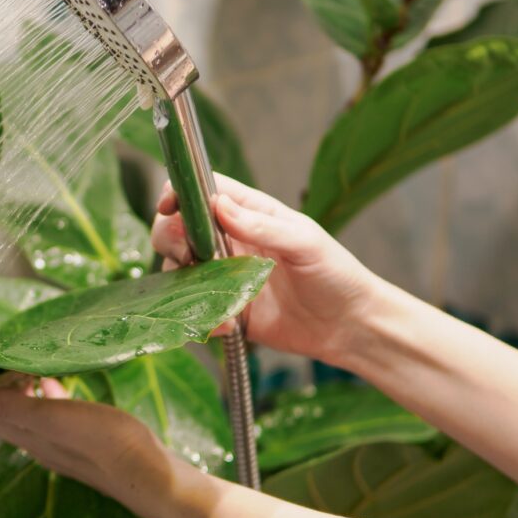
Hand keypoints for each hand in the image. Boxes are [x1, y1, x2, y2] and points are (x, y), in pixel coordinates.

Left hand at [0, 376, 203, 517]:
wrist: (154, 478)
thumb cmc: (106, 444)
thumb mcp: (55, 421)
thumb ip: (12, 409)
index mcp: (26, 436)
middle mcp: (39, 442)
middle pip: (3, 410)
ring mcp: (62, 441)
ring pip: (27, 410)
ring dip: (17, 387)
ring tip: (16, 360)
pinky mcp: (85, 439)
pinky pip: (53, 411)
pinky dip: (46, 393)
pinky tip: (54, 380)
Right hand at [152, 174, 377, 364]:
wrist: (349, 327)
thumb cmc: (336, 275)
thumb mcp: (305, 243)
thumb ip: (262, 225)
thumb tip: (219, 205)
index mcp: (249, 213)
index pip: (202, 190)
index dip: (179, 193)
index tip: (168, 207)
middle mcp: (229, 241)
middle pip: (176, 228)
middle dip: (174, 242)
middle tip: (193, 259)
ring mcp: (223, 276)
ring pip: (178, 271)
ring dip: (186, 284)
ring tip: (217, 298)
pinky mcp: (224, 309)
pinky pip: (195, 309)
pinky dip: (203, 318)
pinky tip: (229, 324)